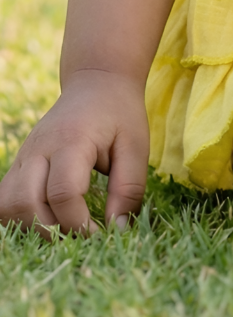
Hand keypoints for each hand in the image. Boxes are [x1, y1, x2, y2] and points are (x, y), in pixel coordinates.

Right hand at [0, 69, 148, 234]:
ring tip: (63, 228)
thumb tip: (116, 230)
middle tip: (79, 235)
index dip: (78, 223)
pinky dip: (20, 217)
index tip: (100, 234)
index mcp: (72, 140)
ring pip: (7, 204)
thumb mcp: (136, 146)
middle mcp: (39, 148)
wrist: (96, 81)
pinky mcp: (18, 164)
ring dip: (32, 227)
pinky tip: (47, 219)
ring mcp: (24, 156)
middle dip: (52, 230)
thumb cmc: (119, 114)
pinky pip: (4, 199)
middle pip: (26, 203)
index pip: (63, 192)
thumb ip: (128, 189)